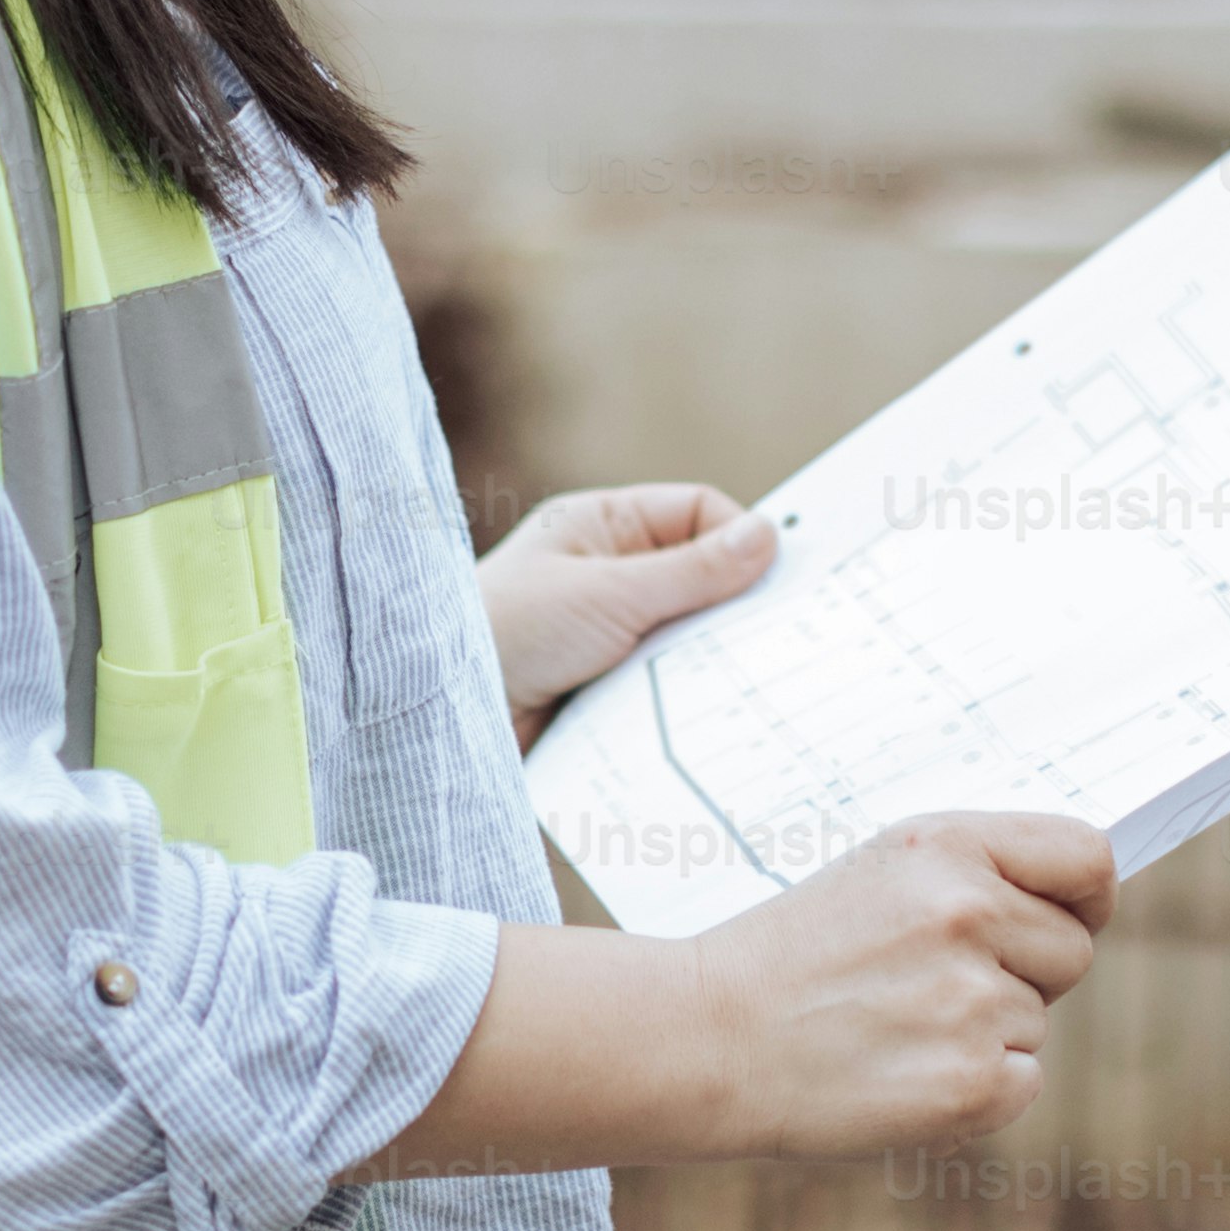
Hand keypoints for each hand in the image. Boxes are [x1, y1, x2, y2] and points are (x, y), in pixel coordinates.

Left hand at [477, 480, 778, 745]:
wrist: (443, 717)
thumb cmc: (510, 630)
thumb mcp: (610, 593)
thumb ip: (691, 571)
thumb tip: (767, 537)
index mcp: (603, 526)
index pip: (697, 514)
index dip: (740, 539)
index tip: (779, 580)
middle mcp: (608, 573)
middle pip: (699, 577)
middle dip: (734, 604)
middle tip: (785, 635)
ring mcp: (608, 631)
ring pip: (687, 635)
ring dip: (711, 657)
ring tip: (753, 680)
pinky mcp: (606, 687)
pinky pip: (665, 683)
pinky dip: (687, 695)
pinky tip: (715, 714)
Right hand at [673, 811, 1111, 1161]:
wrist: (705, 1039)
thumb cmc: (792, 956)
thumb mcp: (877, 873)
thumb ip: (975, 873)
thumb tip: (1079, 902)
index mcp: (947, 847)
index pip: (1085, 857)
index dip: (1087, 895)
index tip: (1071, 915)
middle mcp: (968, 914)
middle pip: (1072, 951)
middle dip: (1024, 973)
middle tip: (931, 986)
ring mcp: (974, 1003)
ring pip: (1036, 1022)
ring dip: (984, 1034)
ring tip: (892, 1028)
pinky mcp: (972, 1084)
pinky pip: (1022, 1083)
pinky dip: (975, 1089)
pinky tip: (901, 1073)